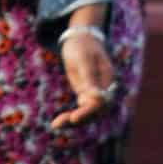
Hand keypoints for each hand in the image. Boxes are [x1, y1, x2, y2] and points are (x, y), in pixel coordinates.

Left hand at [52, 18, 116, 136]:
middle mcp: (103, 89)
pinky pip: (80, 110)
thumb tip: (97, 98)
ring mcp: (95, 93)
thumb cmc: (82, 46)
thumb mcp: (83, 59)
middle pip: (96, 111)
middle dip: (79, 119)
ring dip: (73, 121)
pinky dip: (70, 117)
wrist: (79, 38)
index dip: (89, 111)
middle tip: (57, 124)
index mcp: (107, 78)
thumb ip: (90, 78)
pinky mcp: (85, 95)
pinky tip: (57, 123)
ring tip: (55, 125)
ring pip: (88, 114)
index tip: (74, 118)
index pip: (101, 101)